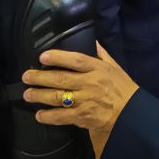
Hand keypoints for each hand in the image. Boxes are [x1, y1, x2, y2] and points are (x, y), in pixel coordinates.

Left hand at [23, 42, 138, 155]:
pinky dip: (49, 116)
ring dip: (40, 95)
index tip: (42, 56)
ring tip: (27, 94)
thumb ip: (102, 54)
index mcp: (97, 69)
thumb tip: (92, 41)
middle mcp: (89, 84)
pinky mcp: (82, 117)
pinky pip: (62, 117)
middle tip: (26, 76)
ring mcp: (85, 101)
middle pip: (60, 78)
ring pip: (57, 97)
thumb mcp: (115, 67)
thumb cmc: (123, 89)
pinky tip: (39, 115)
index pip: (75, 60)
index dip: (58, 57)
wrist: (131, 115)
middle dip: (40, 77)